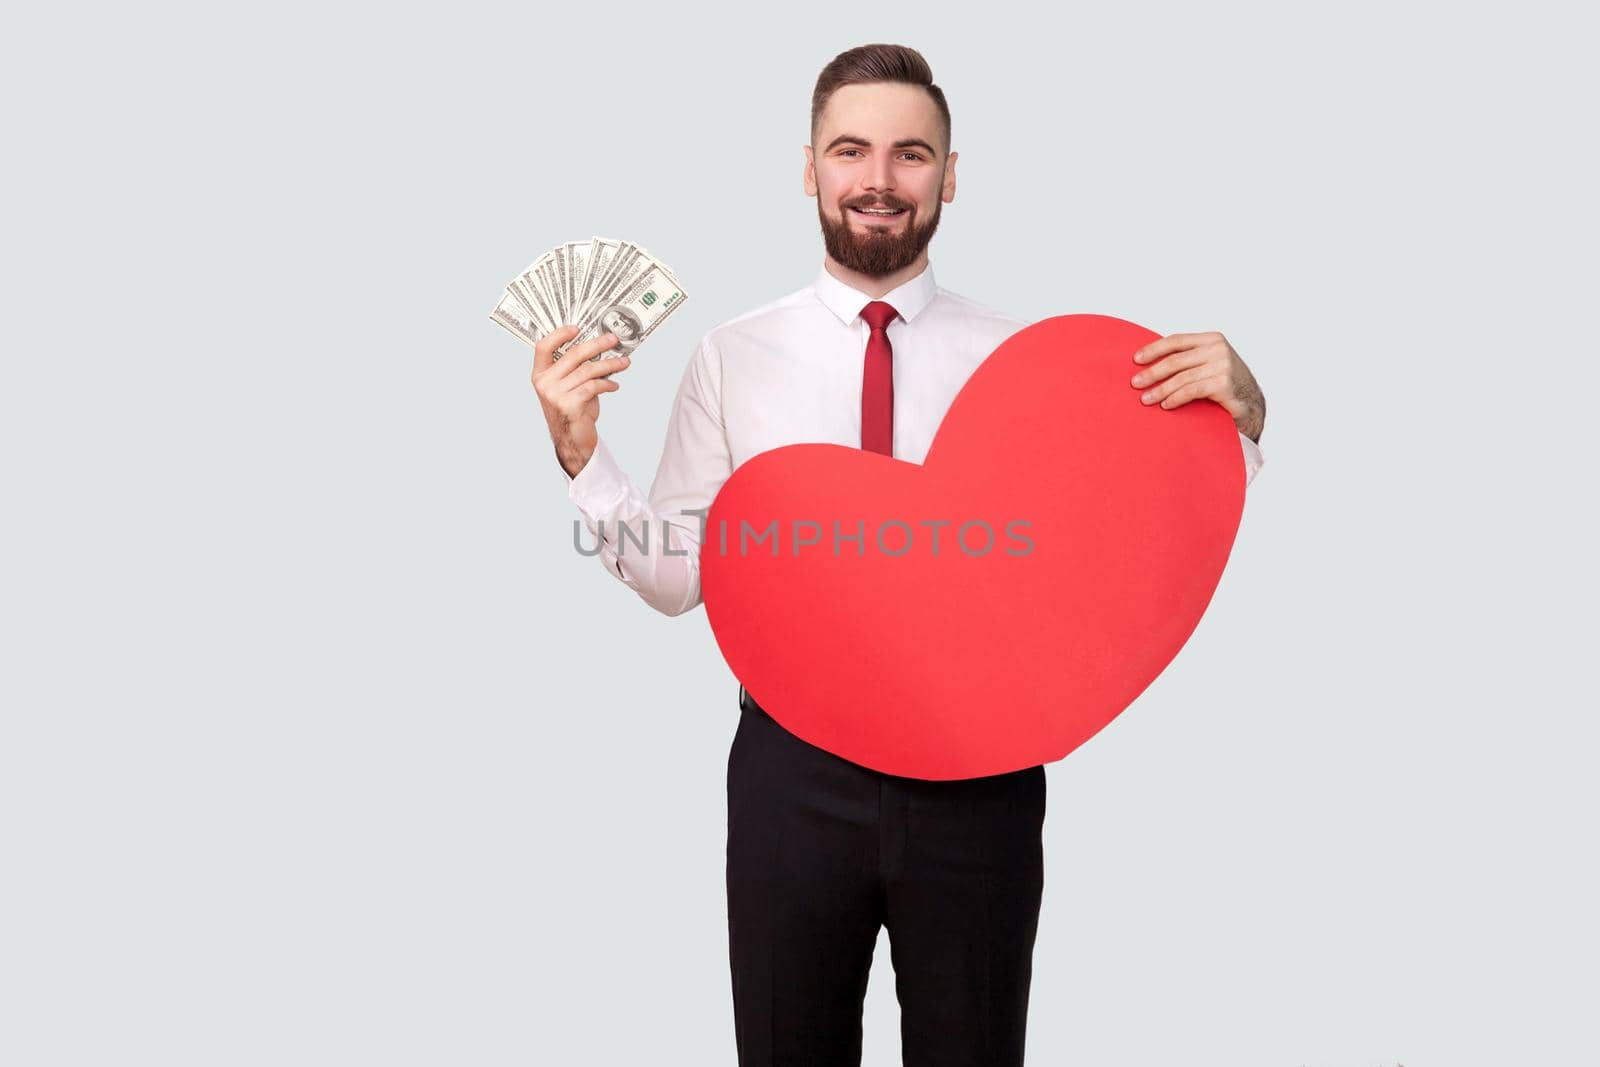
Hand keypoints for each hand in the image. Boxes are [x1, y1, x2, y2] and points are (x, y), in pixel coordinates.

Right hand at [531, 325, 634, 477]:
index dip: (559, 334)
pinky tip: (614, 385)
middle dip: (597, 344)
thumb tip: (600, 347)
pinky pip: (593, 386)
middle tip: (614, 340)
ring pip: (588, 370)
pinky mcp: (569, 405)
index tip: (578, 328)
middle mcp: (544, 383)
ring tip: (624, 362)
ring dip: (610, 365)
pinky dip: (608, 384)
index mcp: (540, 375)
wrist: (572, 442)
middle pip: (573, 354)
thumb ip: (576, 369)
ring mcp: (555, 395)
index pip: (543, 347)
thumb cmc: (572, 411)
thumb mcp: (569, 387)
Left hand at [1129, 331, 1265, 441]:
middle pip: (1176, 360)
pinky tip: (1165, 405)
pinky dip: (1175, 398)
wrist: (1251, 405)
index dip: (1154, 349)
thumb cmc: (1223, 384)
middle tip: (1135, 383)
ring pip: (1182, 377)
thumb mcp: (1206, 364)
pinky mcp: (1224, 383)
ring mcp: (1223, 365)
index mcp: (1211, 339)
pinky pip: (1192, 391)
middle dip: (1152, 372)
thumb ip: (1186, 359)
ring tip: (1146, 399)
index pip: (1176, 340)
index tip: (1136, 360)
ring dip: (1160, 389)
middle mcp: (1218, 349)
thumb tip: (1148, 363)